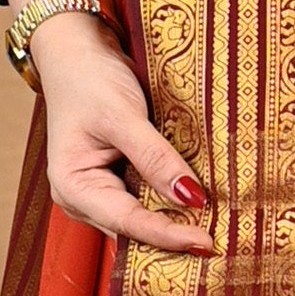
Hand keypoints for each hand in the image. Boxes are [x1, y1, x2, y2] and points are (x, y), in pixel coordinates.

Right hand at [27, 12, 212, 252]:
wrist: (77, 52)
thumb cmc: (90, 78)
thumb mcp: (123, 115)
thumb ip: (155, 158)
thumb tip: (192, 198)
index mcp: (73, 187)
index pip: (127, 222)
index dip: (168, 235)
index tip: (206, 243)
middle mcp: (83, 198)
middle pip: (134, 230)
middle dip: (174, 235)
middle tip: (221, 243)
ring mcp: (100, 191)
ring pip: (142, 219)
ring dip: (176, 222)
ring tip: (217, 230)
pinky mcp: (117, 180)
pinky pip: (147, 200)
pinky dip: (171, 203)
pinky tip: (200, 208)